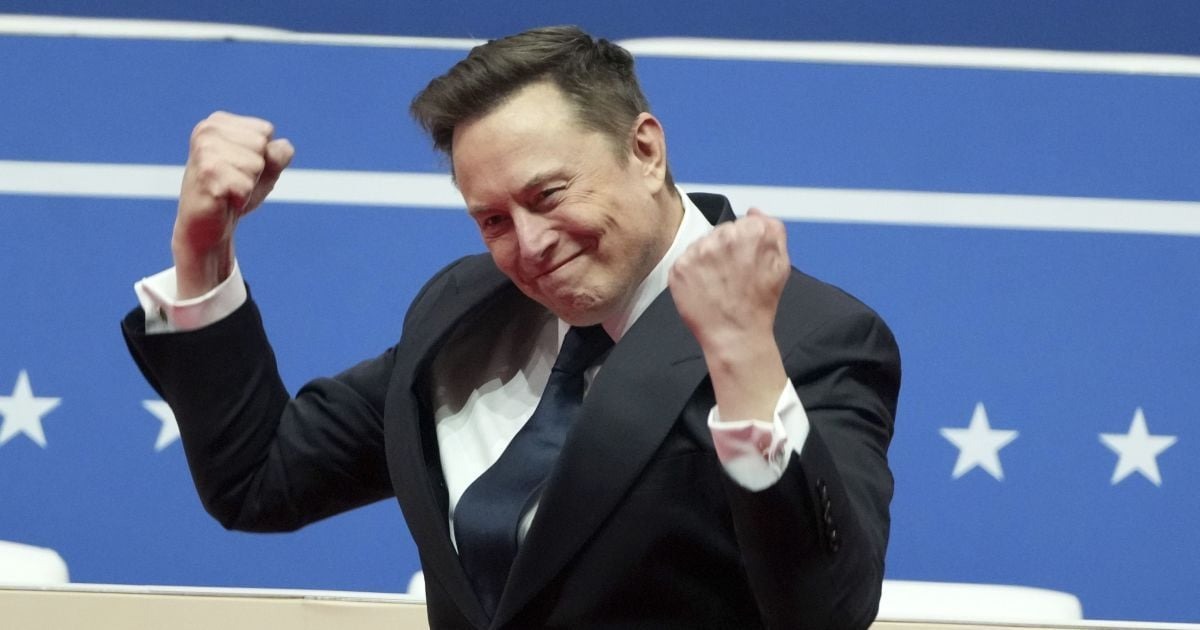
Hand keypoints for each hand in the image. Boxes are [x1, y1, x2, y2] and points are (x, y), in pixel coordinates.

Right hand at [172, 111, 293, 297]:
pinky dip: (241, 198)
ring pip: (256, 164)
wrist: (207, 226)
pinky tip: (223, 200)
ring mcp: (204, 151)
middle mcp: (207, 130)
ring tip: (228, 190)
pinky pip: (246, 185)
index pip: (265, 131)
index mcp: (217, 122)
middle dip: (255, 170)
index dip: (262, 156)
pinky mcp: (206, 173)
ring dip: (247, 185)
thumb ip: (278, 154)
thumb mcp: (264, 169)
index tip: (239, 168)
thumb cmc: (235, 193)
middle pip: (261, 145)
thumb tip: (283, 147)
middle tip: (233, 181)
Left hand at [670, 207, 788, 346]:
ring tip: (718, 283)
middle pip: (721, 231)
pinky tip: (704, 287)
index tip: (746, 262)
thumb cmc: (760, 302)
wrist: (736, 335)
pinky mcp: (680, 266)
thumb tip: (754, 211)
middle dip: (725, 249)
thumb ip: (773, 229)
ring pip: (702, 244)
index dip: (745, 244)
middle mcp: (723, 236)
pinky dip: (692, 272)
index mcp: (751, 231)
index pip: (742, 223)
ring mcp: (699, 251)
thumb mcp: (781, 263)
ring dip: (708, 258)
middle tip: (732, 275)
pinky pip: (685, 260)